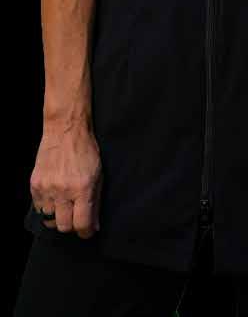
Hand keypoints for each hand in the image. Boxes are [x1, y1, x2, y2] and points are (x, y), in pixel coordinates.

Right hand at [30, 119, 102, 238]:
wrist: (65, 129)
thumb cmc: (86, 150)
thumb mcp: (98, 175)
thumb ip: (96, 202)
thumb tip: (94, 226)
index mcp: (82, 188)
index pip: (81, 224)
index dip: (85, 232)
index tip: (87, 230)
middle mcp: (63, 190)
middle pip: (64, 227)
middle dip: (71, 226)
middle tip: (75, 217)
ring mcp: (47, 187)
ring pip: (49, 220)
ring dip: (57, 217)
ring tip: (63, 206)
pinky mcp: (35, 184)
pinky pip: (39, 207)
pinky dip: (46, 207)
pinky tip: (54, 197)